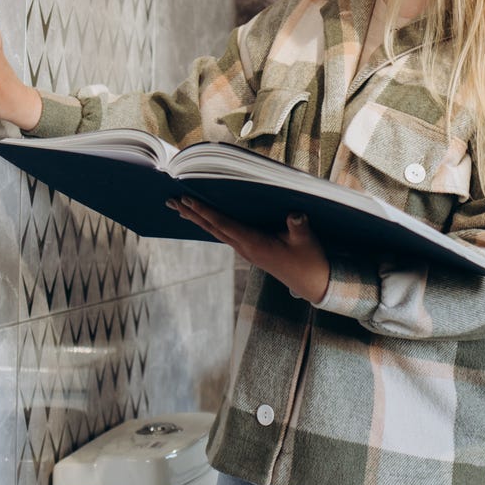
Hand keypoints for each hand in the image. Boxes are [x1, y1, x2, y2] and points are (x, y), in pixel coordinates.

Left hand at [169, 196, 330, 303]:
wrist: (313, 284)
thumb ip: (298, 226)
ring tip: (181, 208)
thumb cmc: (309, 260)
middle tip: (171, 201)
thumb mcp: (306, 241)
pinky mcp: (251, 250)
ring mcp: (246, 251)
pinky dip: (212, 224)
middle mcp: (245, 248)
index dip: (206, 211)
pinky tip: (206, 220)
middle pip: (212, 228)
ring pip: (216, 232)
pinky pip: (226, 235)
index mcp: (254, 244)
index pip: (224, 225)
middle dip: (192, 214)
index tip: (188, 200)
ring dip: (199, 219)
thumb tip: (295, 214)